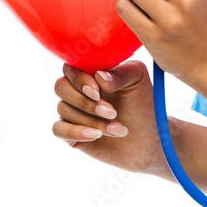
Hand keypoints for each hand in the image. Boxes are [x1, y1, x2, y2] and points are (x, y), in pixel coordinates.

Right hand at [52, 60, 170, 177]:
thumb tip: (99, 75)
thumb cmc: (142, 104)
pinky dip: (76, 131)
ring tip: (119, 129)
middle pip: (61, 87)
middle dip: (86, 102)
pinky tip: (96, 135)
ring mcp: (72, 112)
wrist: (147, 138)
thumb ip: (121, 73)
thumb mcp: (138, 82)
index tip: (98, 91)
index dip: (80, 80)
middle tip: (112, 112)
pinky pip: (58, 129)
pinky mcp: (70, 133)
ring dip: (93, 120)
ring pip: (64, 110)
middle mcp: (77, 91)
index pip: (71, 68)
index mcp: (91, 73)